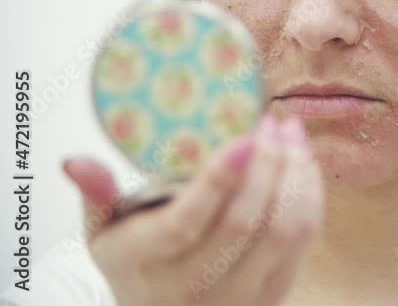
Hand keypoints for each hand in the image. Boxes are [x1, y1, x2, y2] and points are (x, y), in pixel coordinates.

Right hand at [63, 113, 323, 305]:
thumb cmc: (136, 265)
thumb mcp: (103, 234)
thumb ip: (95, 194)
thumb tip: (74, 160)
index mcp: (151, 262)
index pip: (188, 220)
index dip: (220, 178)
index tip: (245, 137)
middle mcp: (197, 284)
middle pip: (246, 221)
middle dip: (269, 163)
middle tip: (273, 122)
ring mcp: (241, 294)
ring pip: (285, 230)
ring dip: (296, 174)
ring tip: (292, 134)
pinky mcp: (274, 294)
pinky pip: (304, 240)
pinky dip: (309, 196)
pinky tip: (303, 164)